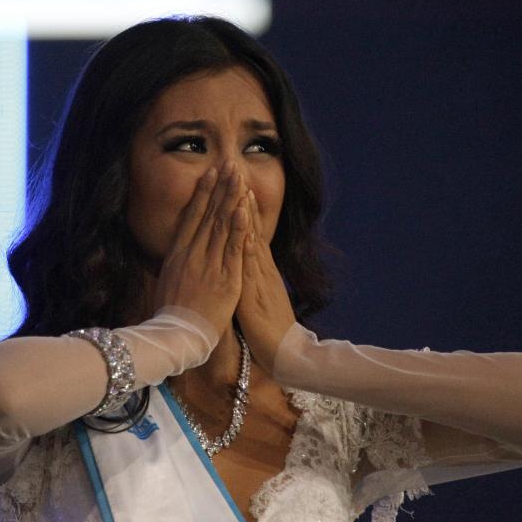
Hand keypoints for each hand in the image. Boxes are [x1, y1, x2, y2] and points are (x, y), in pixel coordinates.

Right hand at [152, 161, 249, 338]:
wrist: (176, 337)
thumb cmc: (170, 315)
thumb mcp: (167, 283)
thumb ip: (175, 264)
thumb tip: (175, 253)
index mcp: (178, 255)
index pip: (192, 217)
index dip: (202, 193)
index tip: (210, 173)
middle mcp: (192, 254)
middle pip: (208, 214)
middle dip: (220, 187)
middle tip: (229, 163)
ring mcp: (208, 265)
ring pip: (221, 225)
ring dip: (230, 198)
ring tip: (238, 176)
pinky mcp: (224, 279)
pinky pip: (232, 249)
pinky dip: (237, 228)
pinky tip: (243, 209)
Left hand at [236, 189, 296, 373]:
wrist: (288, 352)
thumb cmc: (271, 329)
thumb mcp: (259, 297)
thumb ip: (253, 278)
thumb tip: (243, 264)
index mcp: (259, 268)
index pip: (248, 229)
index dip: (241, 205)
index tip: (234, 181)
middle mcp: (261, 267)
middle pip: (250, 226)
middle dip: (241, 197)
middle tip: (235, 169)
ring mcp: (260, 277)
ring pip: (251, 238)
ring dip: (245, 212)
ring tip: (240, 185)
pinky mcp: (256, 291)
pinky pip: (250, 264)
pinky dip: (247, 242)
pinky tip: (244, 225)